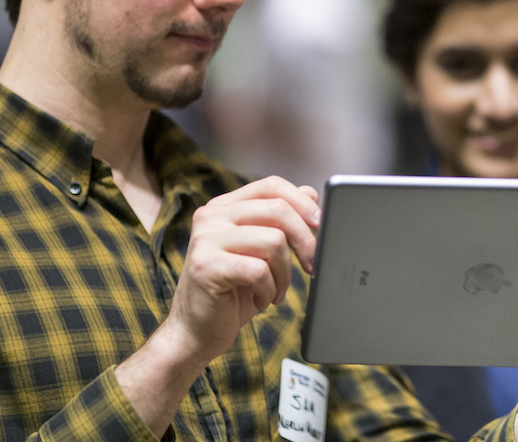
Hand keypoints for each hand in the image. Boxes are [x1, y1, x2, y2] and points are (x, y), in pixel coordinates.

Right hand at [162, 176, 319, 364]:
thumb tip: (311, 194)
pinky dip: (269, 290)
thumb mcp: (262, 251)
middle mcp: (211, 216)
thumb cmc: (234, 291)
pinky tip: (261, 301)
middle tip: (312, 265)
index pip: (271, 186)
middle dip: (305, 240)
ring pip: (274, 241)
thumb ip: (280, 221)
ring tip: (276, 291)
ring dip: (285, 274)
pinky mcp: (206, 265)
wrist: (196, 331)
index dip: (303, 202)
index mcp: (224, 207)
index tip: (321, 224)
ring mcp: (206, 239)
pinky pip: (259, 270)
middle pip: (278, 210)